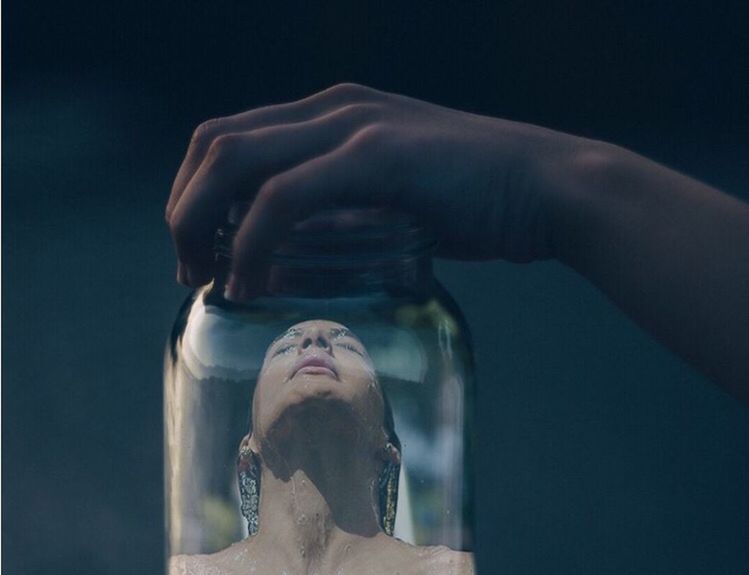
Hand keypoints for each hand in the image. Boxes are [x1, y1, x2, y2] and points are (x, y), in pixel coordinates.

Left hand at [165, 83, 587, 297]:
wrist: (551, 190)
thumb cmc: (483, 205)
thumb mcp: (404, 199)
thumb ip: (358, 211)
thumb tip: (320, 256)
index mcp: (334, 112)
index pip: (230, 138)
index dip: (195, 194)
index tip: (198, 252)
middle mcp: (333, 106)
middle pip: (214, 143)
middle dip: (185, 211)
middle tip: (189, 272)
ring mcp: (353, 125)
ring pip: (232, 160)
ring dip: (199, 223)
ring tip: (202, 279)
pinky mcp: (375, 156)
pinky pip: (282, 197)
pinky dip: (251, 243)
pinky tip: (249, 283)